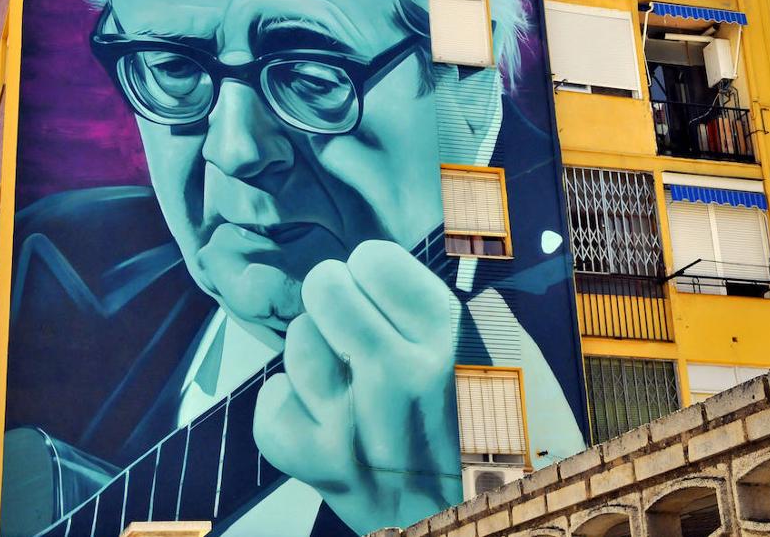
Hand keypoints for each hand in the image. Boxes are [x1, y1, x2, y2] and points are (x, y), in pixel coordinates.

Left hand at [252, 240, 462, 533]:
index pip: (374, 260)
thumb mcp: (497, 356)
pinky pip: (272, 406)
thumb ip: (442, 310)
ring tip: (345, 377)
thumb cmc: (488, 435)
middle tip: (351, 325)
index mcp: (449, 340)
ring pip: (298, 343)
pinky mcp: (320, 465)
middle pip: (323, 289)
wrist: (473, 520)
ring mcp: (356, 423)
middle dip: (333, 301)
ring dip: (315, 354)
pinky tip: (319, 414)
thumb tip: (386, 262)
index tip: (381, 295)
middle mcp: (401, 376)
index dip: (371, 274)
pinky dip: (288, 406)